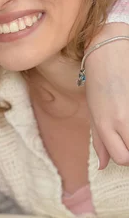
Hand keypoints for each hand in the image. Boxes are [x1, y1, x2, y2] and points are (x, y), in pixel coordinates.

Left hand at [85, 22, 128, 167]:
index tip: (125, 148)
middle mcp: (122, 119)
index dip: (126, 158)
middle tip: (128, 137)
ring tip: (128, 124)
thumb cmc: (98, 83)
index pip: (123, 158)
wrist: (108, 52)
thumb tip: (103, 166)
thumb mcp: (93, 112)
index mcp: (104, 124)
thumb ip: (99, 141)